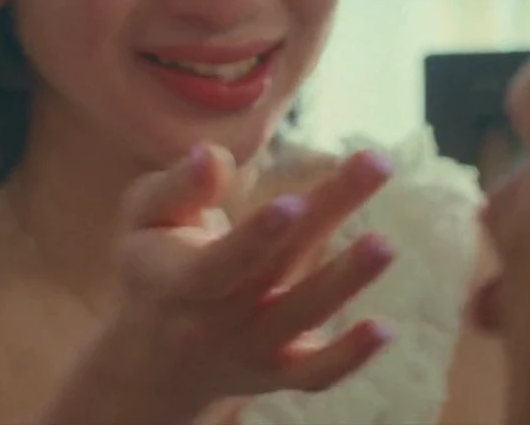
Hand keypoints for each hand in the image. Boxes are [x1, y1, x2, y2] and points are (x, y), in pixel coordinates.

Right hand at [55, 145, 398, 423]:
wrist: (154, 362)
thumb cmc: (154, 266)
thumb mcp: (143, 219)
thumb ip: (177, 186)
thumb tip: (212, 156)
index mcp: (174, 280)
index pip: (218, 264)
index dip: (255, 236)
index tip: (292, 202)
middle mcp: (213, 320)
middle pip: (275, 268)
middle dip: (327, 214)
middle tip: (377, 161)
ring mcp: (249, 350)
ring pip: (301, 317)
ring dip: (346, 281)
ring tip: (386, 243)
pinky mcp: (278, 372)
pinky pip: (316, 375)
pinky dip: (349, 357)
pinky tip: (386, 329)